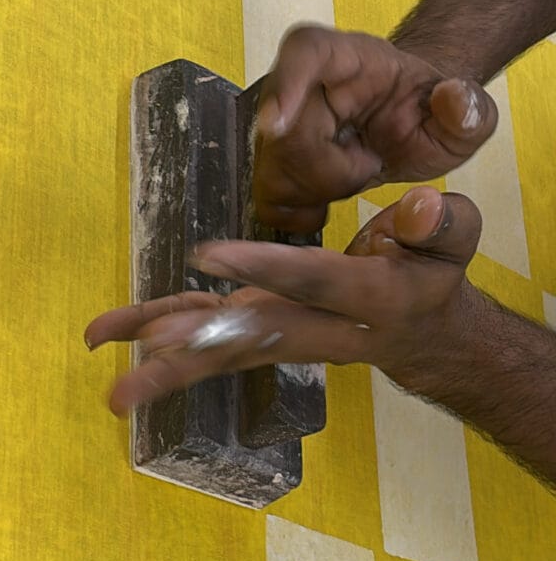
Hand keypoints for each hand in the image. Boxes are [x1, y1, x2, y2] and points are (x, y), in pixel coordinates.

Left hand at [85, 187, 482, 415]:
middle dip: (199, 347)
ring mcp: (287, 334)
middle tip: (144, 354)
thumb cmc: (435, 277)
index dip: (267, 267)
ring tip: (106, 356)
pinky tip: (118, 334)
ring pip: (223, 347)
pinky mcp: (265, 330)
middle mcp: (320, 329)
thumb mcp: (455, 241)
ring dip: (165, 353)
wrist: (427, 335)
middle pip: (255, 339)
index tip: (211, 253)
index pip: (314, 282)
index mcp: (369, 301)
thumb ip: (439, 224)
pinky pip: (213, 334)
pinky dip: (164, 329)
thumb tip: (420, 204)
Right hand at [253, 25, 497, 231]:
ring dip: (317, 190)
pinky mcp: (271, 159)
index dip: (286, 85)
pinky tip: (329, 198)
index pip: (305, 51)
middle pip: (285, 133)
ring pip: (272, 170)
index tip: (278, 125)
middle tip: (369, 163)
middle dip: (330, 169)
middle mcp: (303, 83)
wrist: (407, 119)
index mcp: (348, 56)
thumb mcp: (466, 114)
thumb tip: (453, 98)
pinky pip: (267, 198)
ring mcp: (279, 122)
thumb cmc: (428, 110)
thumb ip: (471, 108)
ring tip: (355, 171)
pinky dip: (300, 209)